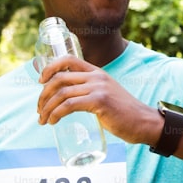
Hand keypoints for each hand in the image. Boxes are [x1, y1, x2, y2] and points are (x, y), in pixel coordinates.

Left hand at [36, 55, 156, 145]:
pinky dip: (56, 113)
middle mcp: (96, 76)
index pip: (68, 59)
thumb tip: (69, 100)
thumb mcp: (106, 95)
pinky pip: (69, 105)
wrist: (143, 122)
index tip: (40, 81)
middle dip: (43, 94)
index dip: (50, 68)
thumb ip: (91, 92)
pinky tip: (53, 121)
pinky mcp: (99, 101)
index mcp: (97, 72)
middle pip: (59, 78)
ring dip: (47, 107)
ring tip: (43, 119)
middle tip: (39, 109)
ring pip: (61, 93)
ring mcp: (98, 88)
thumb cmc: (124, 113)